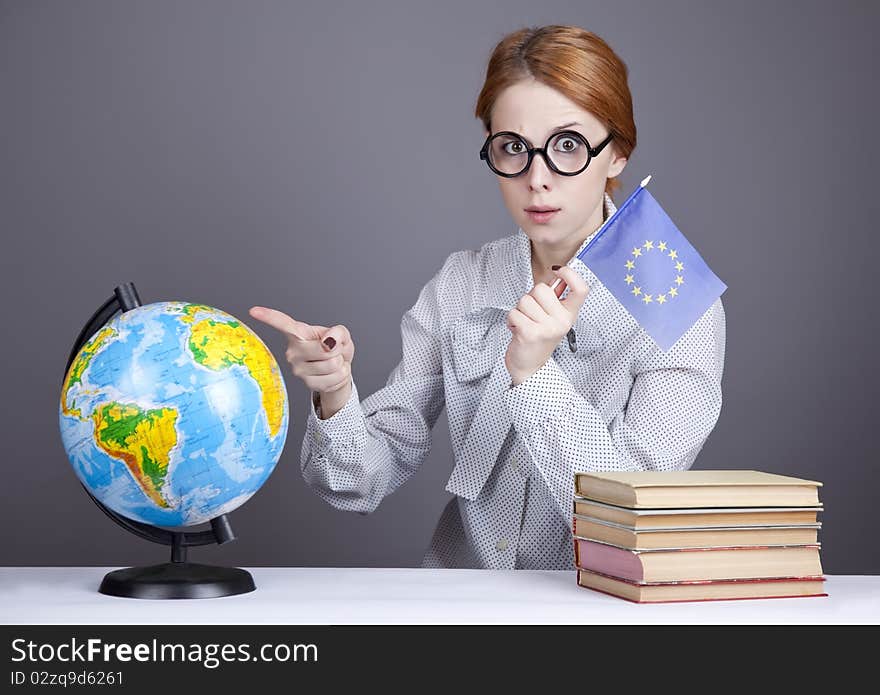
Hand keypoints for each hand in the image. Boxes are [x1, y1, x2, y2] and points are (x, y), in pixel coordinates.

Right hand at [248, 306, 354, 417]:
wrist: (340, 368)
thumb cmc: (336, 347)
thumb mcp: (341, 334)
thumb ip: (338, 332)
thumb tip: (329, 340)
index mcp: (298, 333)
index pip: (282, 324)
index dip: (268, 316)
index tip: (254, 311)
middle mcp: (292, 351)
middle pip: (324, 349)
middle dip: (336, 350)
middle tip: (333, 350)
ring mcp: (298, 368)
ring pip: (332, 364)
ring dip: (340, 363)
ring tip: (332, 361)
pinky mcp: (307, 383)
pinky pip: (335, 377)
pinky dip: (341, 374)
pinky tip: (333, 372)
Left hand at [504, 265, 588, 385]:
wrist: (530, 367)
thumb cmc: (539, 339)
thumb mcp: (552, 318)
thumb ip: (555, 297)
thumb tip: (556, 275)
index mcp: (570, 315)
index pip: (581, 289)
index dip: (571, 274)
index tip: (559, 271)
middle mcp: (562, 321)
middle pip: (541, 288)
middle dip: (530, 297)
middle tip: (532, 314)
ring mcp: (547, 328)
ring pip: (525, 300)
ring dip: (519, 310)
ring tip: (525, 323)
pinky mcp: (530, 333)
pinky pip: (514, 312)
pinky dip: (511, 319)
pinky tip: (518, 329)